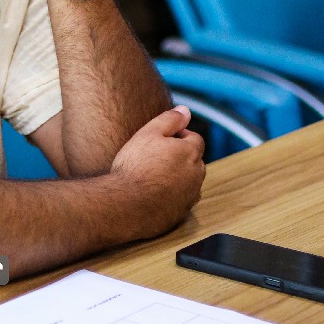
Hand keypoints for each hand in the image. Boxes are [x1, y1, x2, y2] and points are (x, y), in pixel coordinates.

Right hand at [109, 106, 205, 238]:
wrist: (126, 204)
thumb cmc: (135, 167)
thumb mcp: (148, 134)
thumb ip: (170, 120)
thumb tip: (185, 111)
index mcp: (190, 152)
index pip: (195, 138)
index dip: (179, 136)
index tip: (161, 140)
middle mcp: (196, 174)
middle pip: (194, 160)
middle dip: (181, 156)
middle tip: (155, 157)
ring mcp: (190, 195)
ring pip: (189, 180)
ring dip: (178, 176)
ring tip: (153, 175)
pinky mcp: (181, 213)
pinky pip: (181, 199)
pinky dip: (172, 194)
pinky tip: (153, 192)